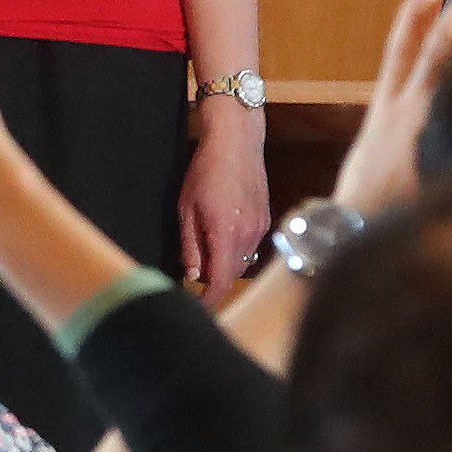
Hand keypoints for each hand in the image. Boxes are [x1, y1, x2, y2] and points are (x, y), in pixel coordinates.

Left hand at [179, 92, 268, 302]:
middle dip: (213, 283)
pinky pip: (251, 248)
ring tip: (207, 257)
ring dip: (225, 268)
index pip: (220, 281)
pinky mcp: (265, 220)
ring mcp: (260, 228)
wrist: (237, 143)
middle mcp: (248, 236)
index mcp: (226, 234)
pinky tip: (223, 239)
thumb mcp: (186, 209)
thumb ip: (190, 245)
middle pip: (232, 275)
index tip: (197, 308)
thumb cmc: (206, 171)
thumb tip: (192, 275)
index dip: (209, 300)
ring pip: (243, 263)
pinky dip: (236, 252)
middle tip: (193, 280)